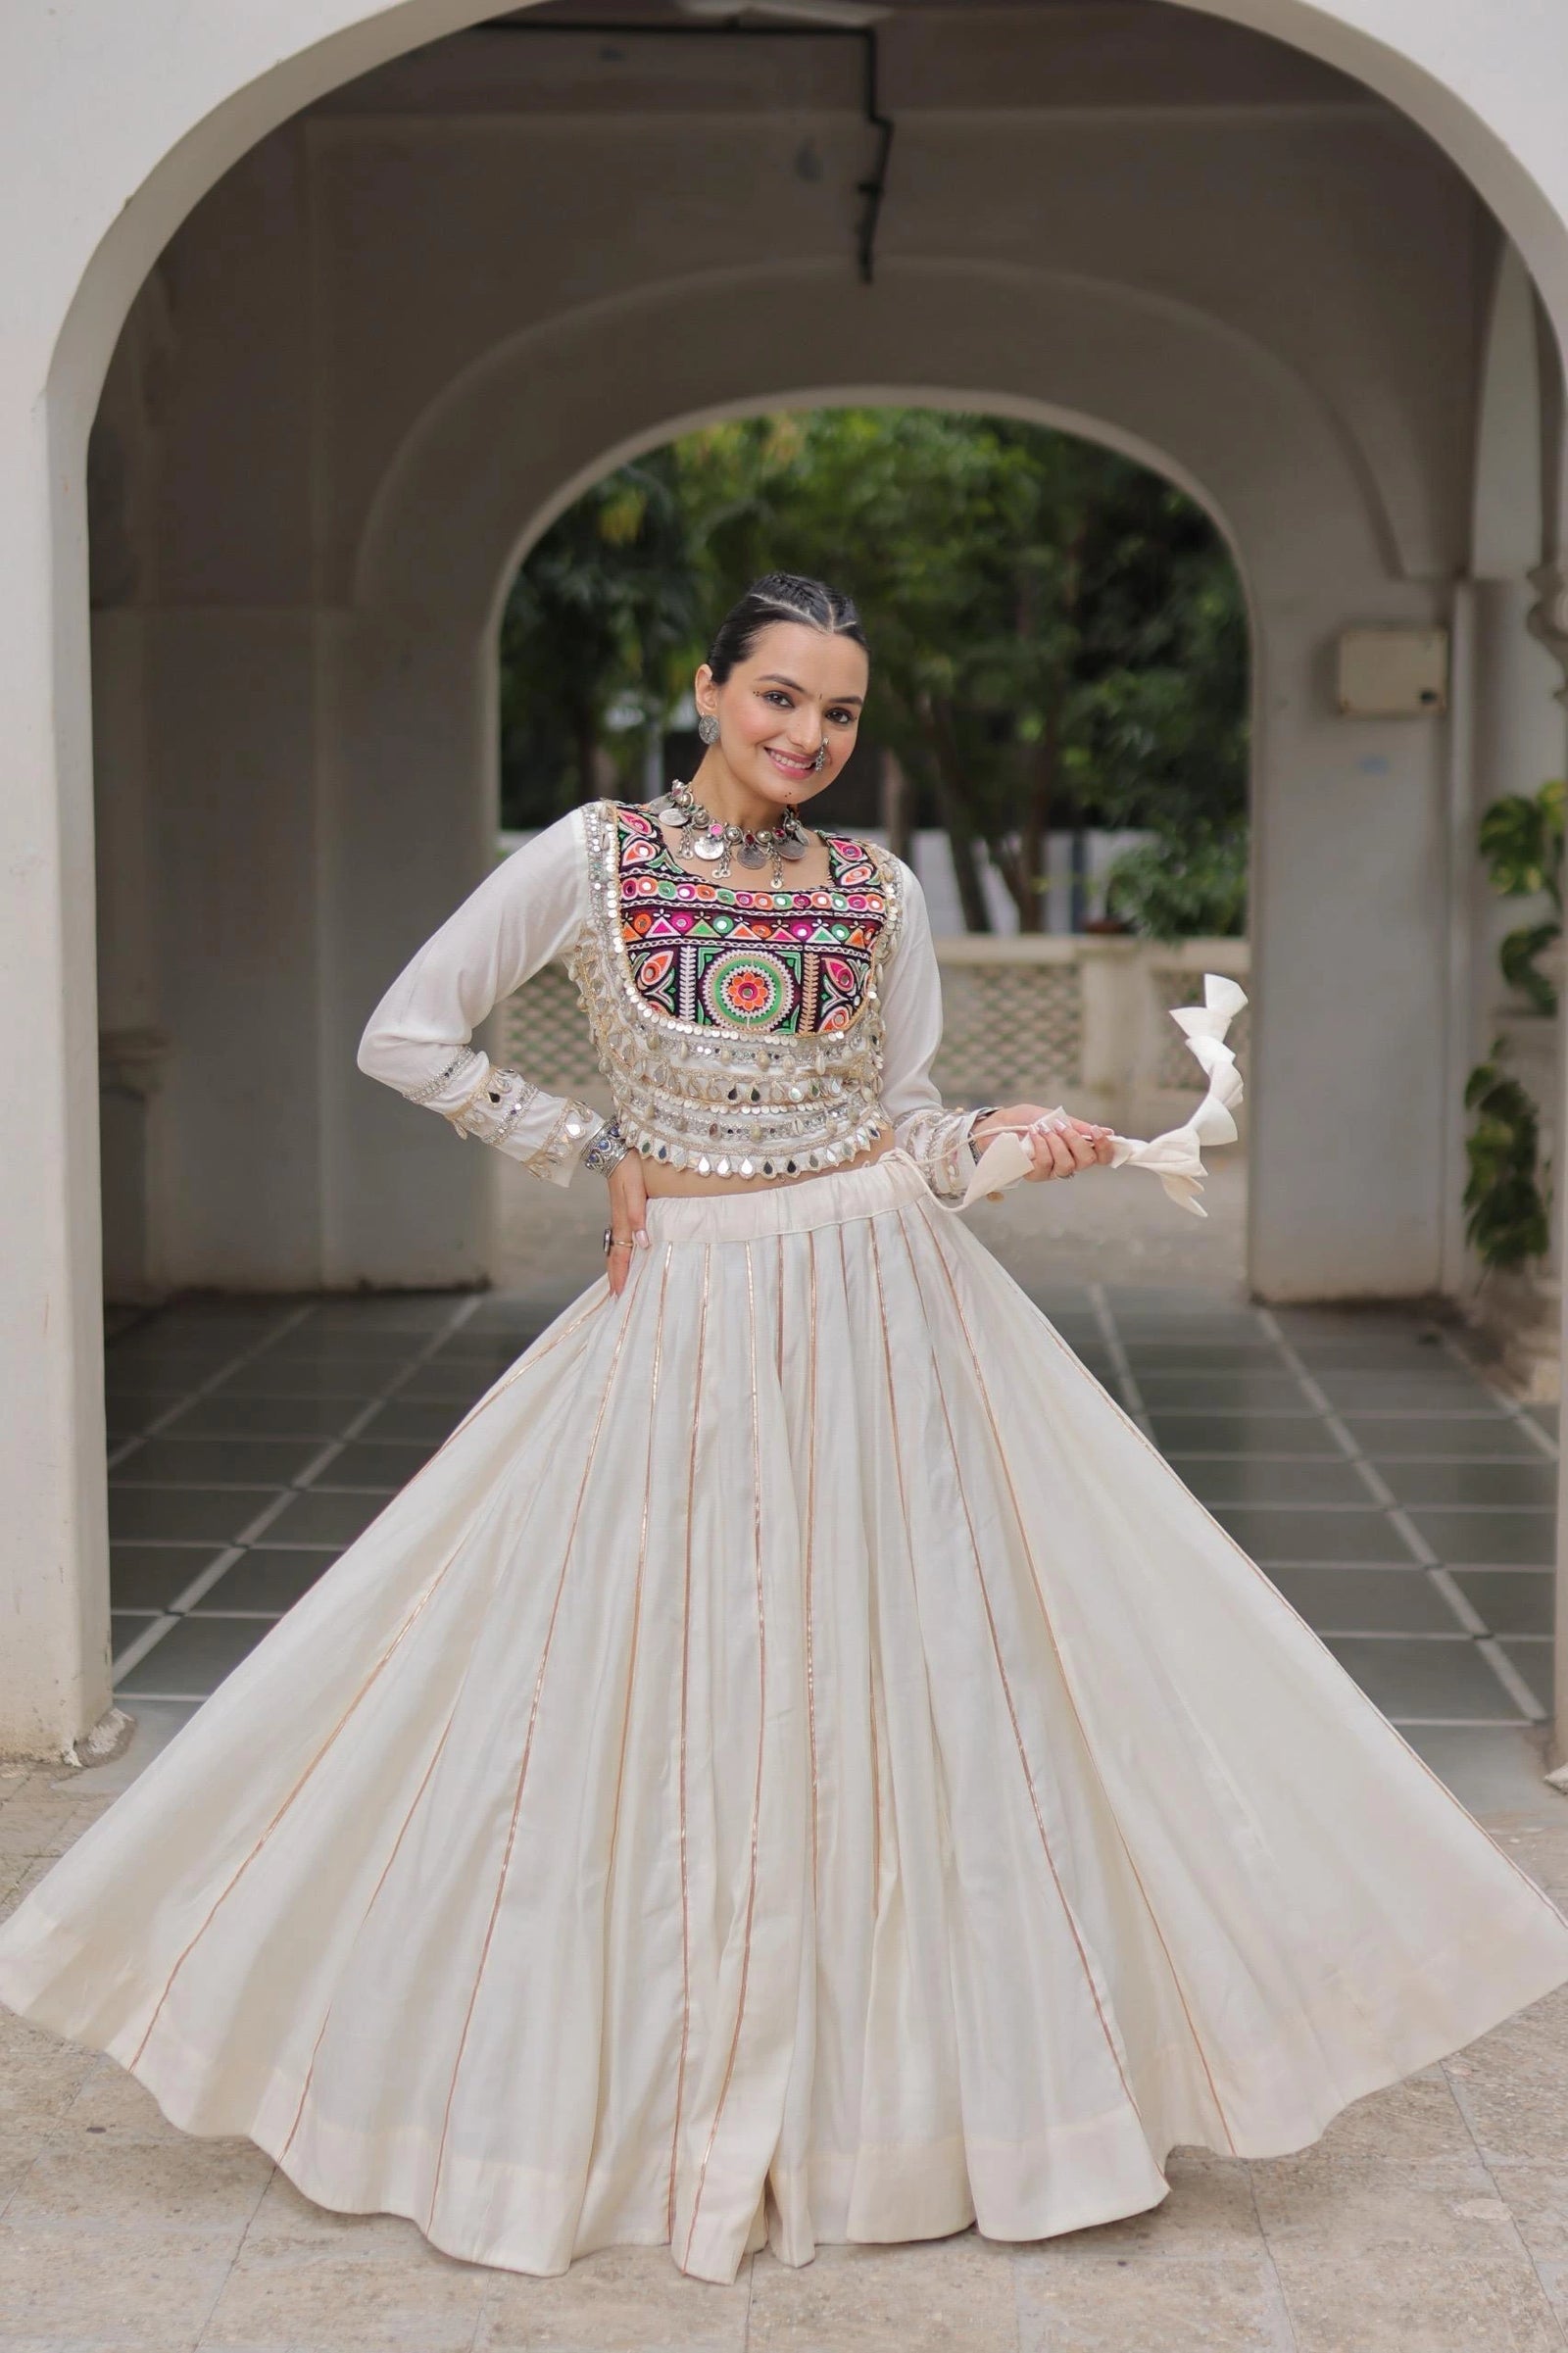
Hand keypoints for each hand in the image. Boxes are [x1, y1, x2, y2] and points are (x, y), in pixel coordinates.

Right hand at [603, 1151, 649, 1295]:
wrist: (614, 1147)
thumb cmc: (627, 1166)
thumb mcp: (634, 1189)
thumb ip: (637, 1215)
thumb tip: (643, 1242)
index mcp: (621, 1220)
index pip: (620, 1255)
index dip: (620, 1275)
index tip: (619, 1295)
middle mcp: (618, 1221)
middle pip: (615, 1255)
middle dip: (616, 1276)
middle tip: (617, 1298)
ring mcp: (619, 1216)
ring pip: (617, 1247)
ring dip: (618, 1265)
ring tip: (621, 1282)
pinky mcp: (622, 1209)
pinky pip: (620, 1237)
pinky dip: (622, 1251)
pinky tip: (628, 1253)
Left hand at [974, 1104, 1115, 1181]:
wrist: (998, 1124)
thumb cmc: (1026, 1120)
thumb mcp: (1054, 1117)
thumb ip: (1078, 1126)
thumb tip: (1108, 1132)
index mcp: (1075, 1149)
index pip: (1100, 1157)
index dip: (1105, 1149)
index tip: (1099, 1132)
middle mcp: (1066, 1163)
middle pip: (1086, 1162)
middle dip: (1075, 1141)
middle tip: (1060, 1126)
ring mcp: (1050, 1171)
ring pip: (1066, 1165)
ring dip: (1055, 1143)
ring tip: (1043, 1128)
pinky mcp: (1033, 1175)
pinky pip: (1045, 1164)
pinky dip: (1040, 1146)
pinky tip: (1032, 1135)